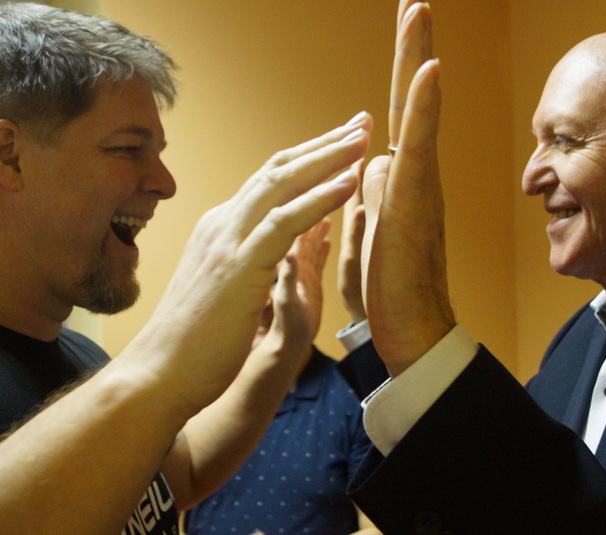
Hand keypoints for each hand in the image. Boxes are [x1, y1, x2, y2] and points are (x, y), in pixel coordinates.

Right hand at [122, 113, 370, 415]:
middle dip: (324, 143)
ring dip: (328, 158)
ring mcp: (230, 240)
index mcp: (223, 226)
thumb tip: (273, 250)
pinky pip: (285, 222)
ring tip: (363, 138)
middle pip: (280, 169)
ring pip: (284, 184)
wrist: (162, 372)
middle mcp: (225, 223)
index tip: (342, 141)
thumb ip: (247, 259)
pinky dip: (318, 198)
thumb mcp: (225, 286)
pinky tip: (348, 181)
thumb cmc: (197, 338)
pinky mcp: (240, 265)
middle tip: (361, 122)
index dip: (309, 157)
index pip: (271, 179)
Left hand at [361, 2, 454, 376]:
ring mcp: (418, 186)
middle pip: (410, 101)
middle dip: (412, 50)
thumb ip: (371, 194)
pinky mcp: (414, 204)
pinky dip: (423, 108)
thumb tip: (369, 165)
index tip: (404, 32)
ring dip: (417, 59)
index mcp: (397, 181)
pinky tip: (429, 70)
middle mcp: (414, 176)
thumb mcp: (370, 230)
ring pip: (417, 112)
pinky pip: (418, 148)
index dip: (399, 74)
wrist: (410, 332)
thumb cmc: (389, 287)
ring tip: (418, 11)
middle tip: (416, 3)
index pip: (394, 116)